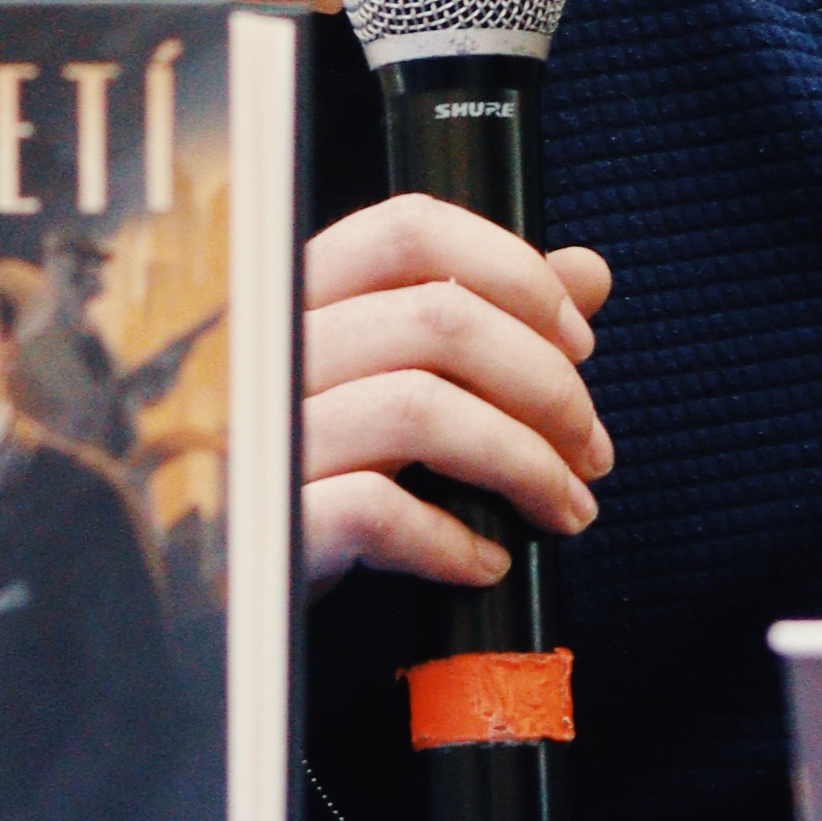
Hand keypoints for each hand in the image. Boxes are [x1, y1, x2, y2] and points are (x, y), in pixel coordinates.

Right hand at [300, 191, 612, 595]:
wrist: (230, 589)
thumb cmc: (320, 468)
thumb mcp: (398, 381)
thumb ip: (489, 316)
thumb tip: (587, 270)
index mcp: (303, 293)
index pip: (411, 230)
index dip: (514, 273)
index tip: (576, 341)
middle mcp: (274, 348)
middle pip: (438, 320)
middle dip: (548, 386)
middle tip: (591, 449)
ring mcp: (263, 433)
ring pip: (419, 408)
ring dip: (524, 464)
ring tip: (563, 506)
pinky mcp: (268, 520)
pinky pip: (375, 510)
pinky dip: (453, 540)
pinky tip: (484, 560)